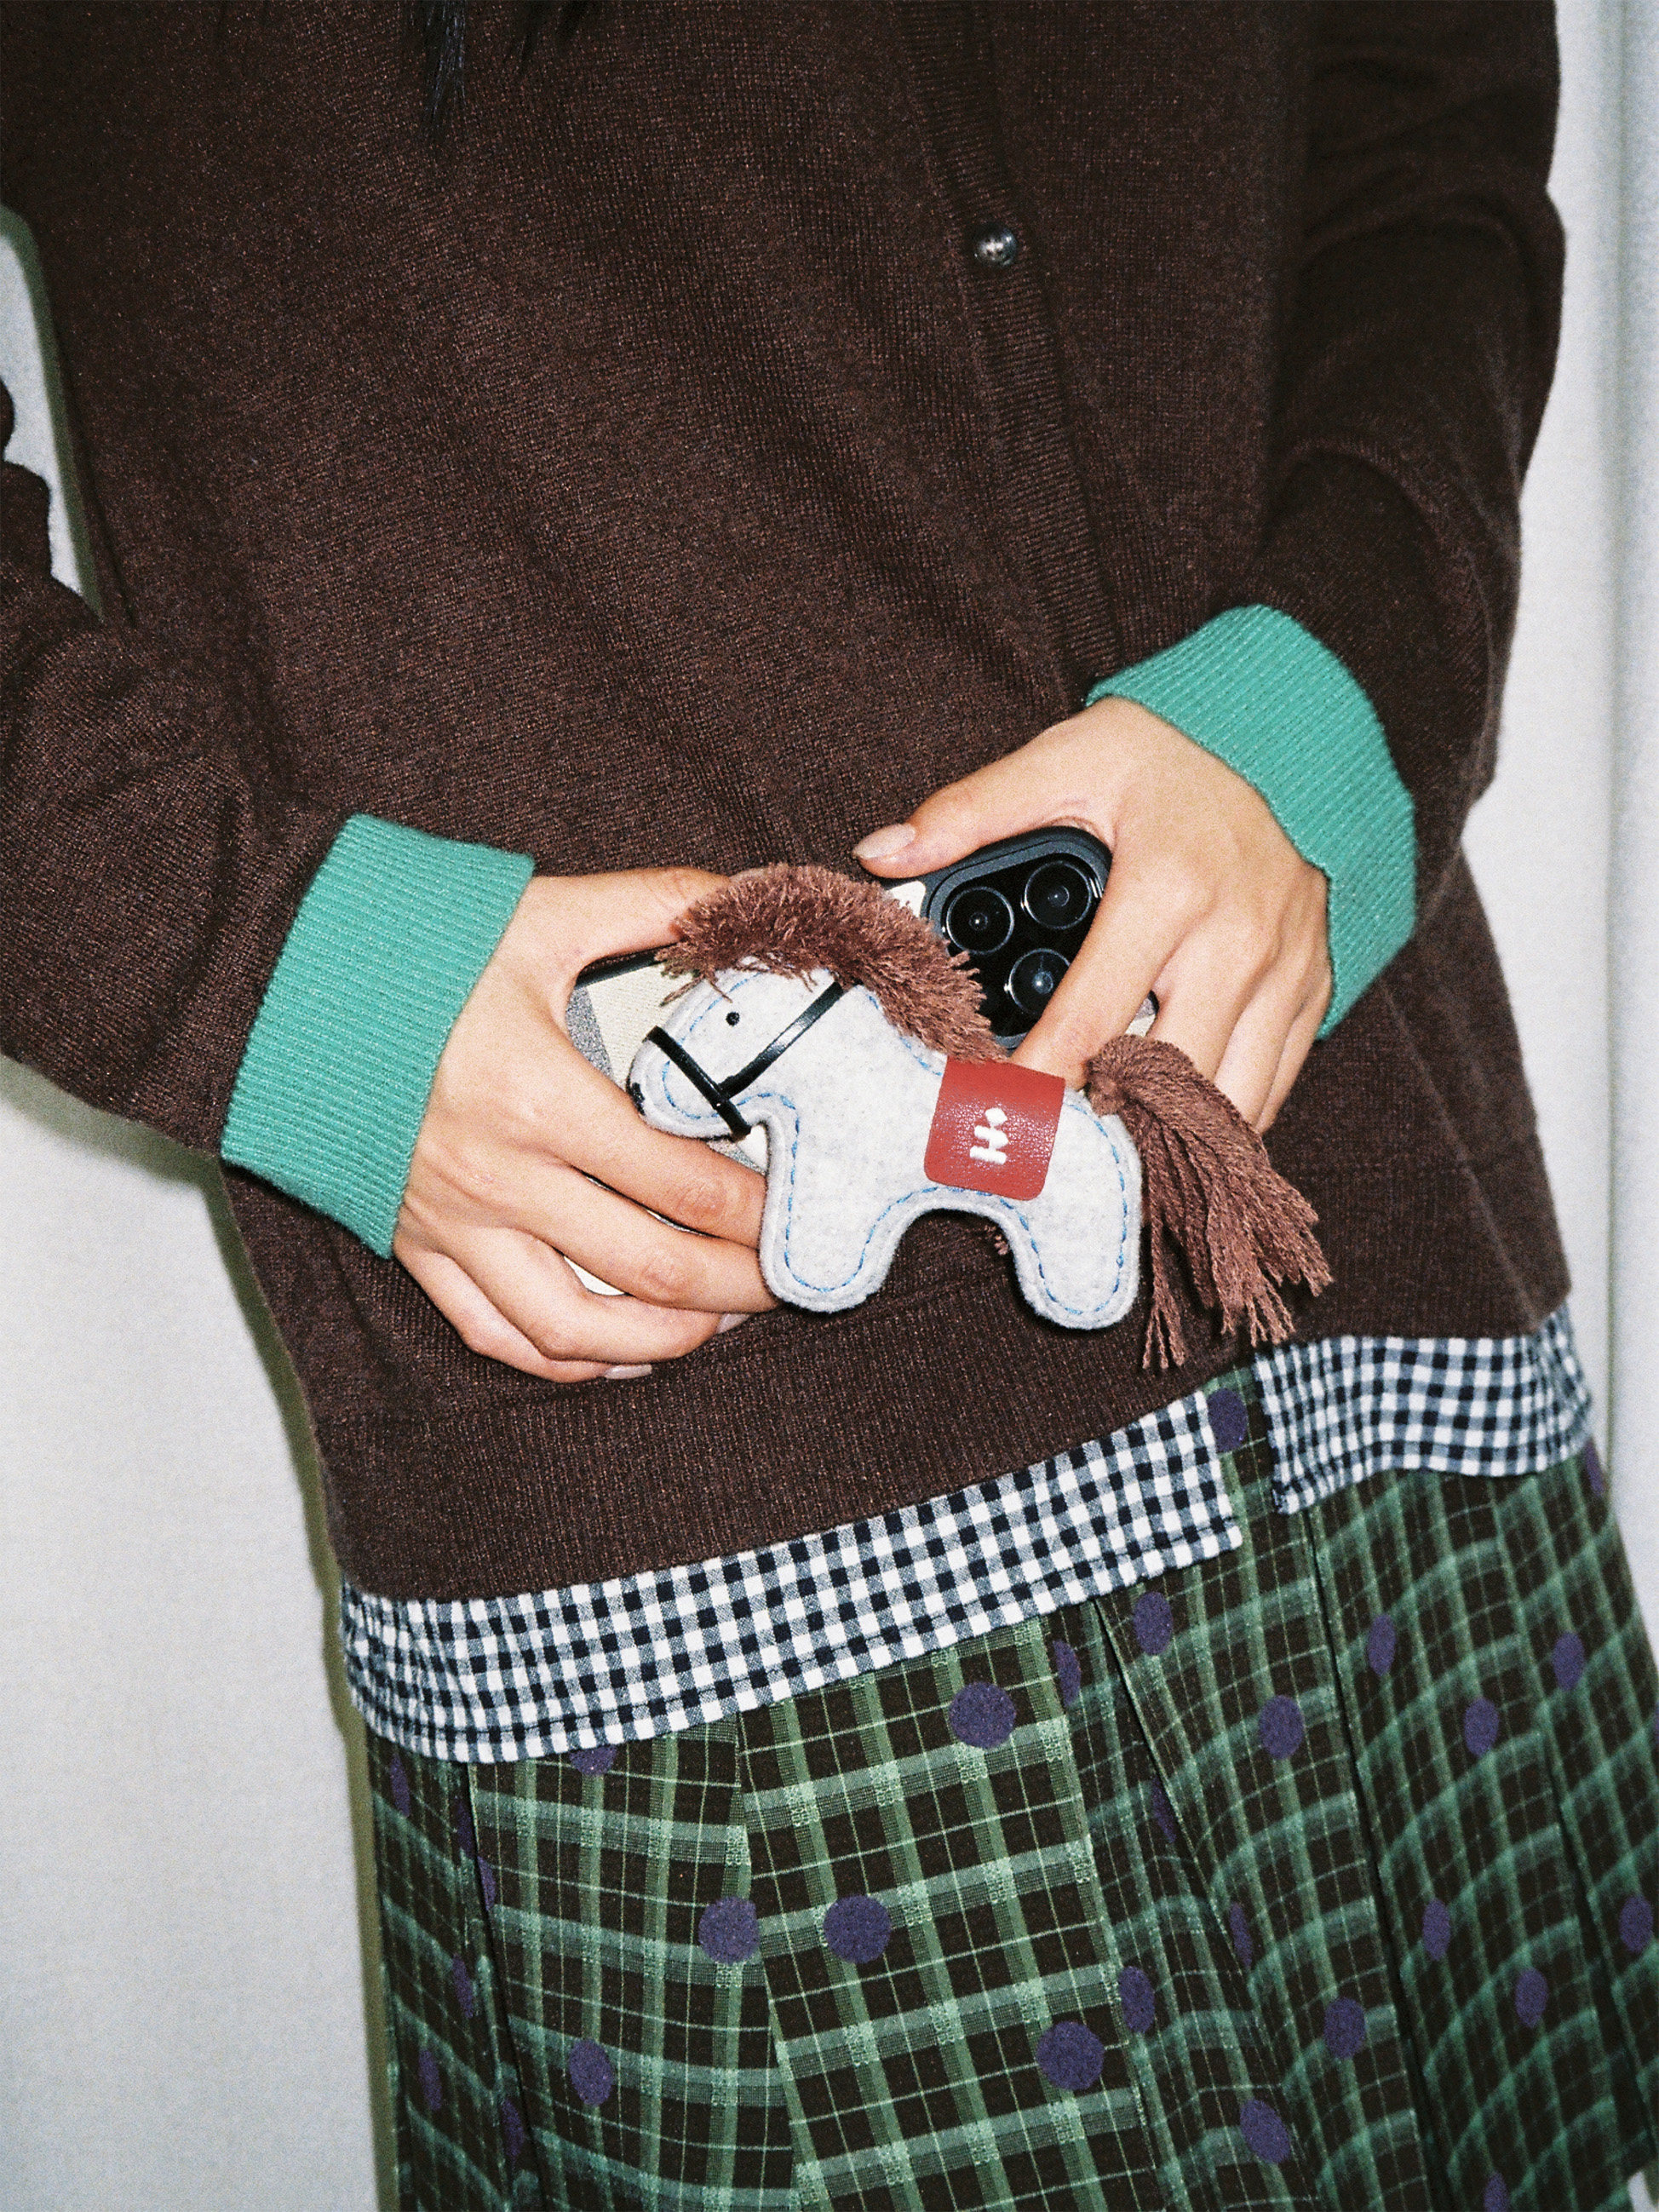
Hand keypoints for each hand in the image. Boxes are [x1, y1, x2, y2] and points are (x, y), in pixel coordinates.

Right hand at [394, 870, 771, 1382]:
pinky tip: (622, 1354)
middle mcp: (500, 1178)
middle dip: (738, 1285)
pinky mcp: (416, 1245)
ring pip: (576, 1328)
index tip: (798, 1209)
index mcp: (541, 1099)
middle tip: (787, 1277)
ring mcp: (454, 1224)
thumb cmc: (410, 948)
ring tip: (719, 1321)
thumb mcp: (542, 913)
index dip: (758, 1212)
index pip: (684, 1185)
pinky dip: (566, 1361)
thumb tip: (747, 899)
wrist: (279, 982)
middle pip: (650, 1269)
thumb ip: (656, 904)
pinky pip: (496, 1333)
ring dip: (663, 1338)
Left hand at [854, 696, 1330, 1130]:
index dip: (1033, 1085)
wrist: (1291, 732)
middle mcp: (1235, 941)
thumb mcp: (1067, 759)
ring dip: (1165, 1134)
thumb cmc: (1171, 753)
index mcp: (1167, 890)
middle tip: (1043, 1146)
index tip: (990, 1116)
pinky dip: (1220, 1120)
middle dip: (1101, 1124)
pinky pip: (1272, 1087)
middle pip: (1165, 1079)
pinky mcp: (1312, 989)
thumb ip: (971, 812)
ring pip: (1229, 1100)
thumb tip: (883, 852)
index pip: (1088, 1022)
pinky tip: (1168, 1124)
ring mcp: (1284, 972)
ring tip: (1102, 1146)